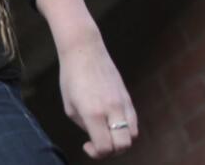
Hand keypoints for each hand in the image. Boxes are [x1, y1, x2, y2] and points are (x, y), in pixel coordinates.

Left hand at [58, 30, 137, 158]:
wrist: (84, 50)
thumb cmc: (71, 77)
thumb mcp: (70, 106)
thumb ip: (85, 126)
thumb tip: (98, 137)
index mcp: (93, 113)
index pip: (106, 147)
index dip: (96, 154)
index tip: (86, 145)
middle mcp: (112, 109)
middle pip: (124, 146)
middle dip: (111, 152)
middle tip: (97, 143)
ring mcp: (123, 103)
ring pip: (133, 135)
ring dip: (120, 141)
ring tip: (105, 133)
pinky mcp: (128, 97)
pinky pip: (133, 121)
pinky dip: (125, 129)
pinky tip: (111, 121)